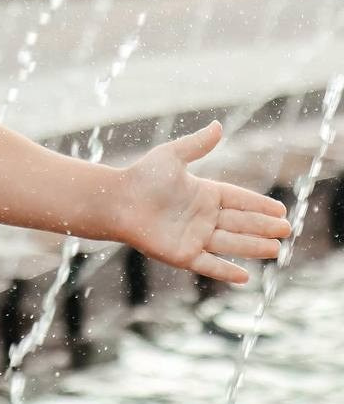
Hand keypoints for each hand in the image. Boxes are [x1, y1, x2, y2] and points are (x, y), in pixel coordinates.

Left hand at [118, 121, 290, 283]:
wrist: (117, 201)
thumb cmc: (142, 177)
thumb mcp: (172, 156)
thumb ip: (197, 145)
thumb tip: (218, 126)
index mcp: (203, 193)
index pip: (238, 200)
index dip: (259, 204)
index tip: (280, 209)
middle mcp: (202, 217)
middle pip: (240, 223)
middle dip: (263, 226)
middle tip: (286, 229)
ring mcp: (194, 237)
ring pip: (231, 244)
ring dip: (253, 247)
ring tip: (276, 249)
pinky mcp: (182, 255)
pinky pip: (209, 265)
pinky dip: (226, 271)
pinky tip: (245, 277)